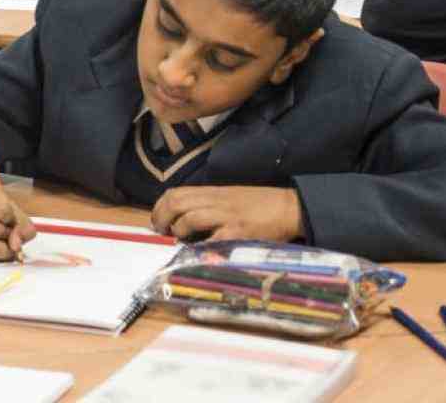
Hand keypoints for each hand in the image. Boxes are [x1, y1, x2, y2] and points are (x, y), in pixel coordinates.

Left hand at [151, 186, 302, 243]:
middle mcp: (216, 201)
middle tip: (160, 230)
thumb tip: (183, 218)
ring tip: (177, 238)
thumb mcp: (229, 197)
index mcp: (213, 192)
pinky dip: (201, 247)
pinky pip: (213, 240)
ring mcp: (227, 216)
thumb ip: (208, 205)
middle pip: (177, 202)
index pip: (176, 192)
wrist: (289, 207)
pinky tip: (197, 252)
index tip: (156, 218)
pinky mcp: (239, 233)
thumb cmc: (260, 204)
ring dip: (178, 230)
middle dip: (161, 217)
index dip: (160, 206)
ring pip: (190, 217)